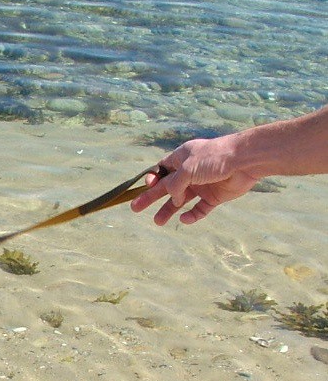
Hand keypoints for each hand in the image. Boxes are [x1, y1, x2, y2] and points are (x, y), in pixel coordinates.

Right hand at [131, 138, 258, 224]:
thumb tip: (173, 199)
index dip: (151, 179)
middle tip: (135, 208)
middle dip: (150, 197)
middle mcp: (190, 172)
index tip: (147, 186)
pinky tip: (184, 219)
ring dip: (168, 210)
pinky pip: (199, 209)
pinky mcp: (214, 197)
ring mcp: (202, 185)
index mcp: (181, 158)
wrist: (245, 161)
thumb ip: (174, 185)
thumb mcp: (186, 169)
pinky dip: (192, 215)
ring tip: (158, 222)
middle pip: (166, 187)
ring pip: (180, 200)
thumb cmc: (214, 158)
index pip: (161, 170)